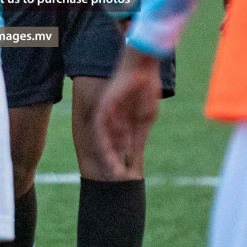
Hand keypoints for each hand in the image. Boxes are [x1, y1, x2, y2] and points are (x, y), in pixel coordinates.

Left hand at [94, 47, 163, 178]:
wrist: (143, 69)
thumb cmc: (146, 90)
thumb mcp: (145, 119)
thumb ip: (139, 137)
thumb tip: (135, 155)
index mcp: (124, 123)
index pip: (121, 145)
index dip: (123, 159)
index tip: (127, 174)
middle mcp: (113, 120)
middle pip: (111, 145)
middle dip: (114, 161)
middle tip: (118, 177)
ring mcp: (107, 114)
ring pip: (104, 139)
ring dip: (109, 154)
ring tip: (113, 168)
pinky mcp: (104, 107)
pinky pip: (101, 127)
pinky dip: (105, 140)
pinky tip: (109, 151)